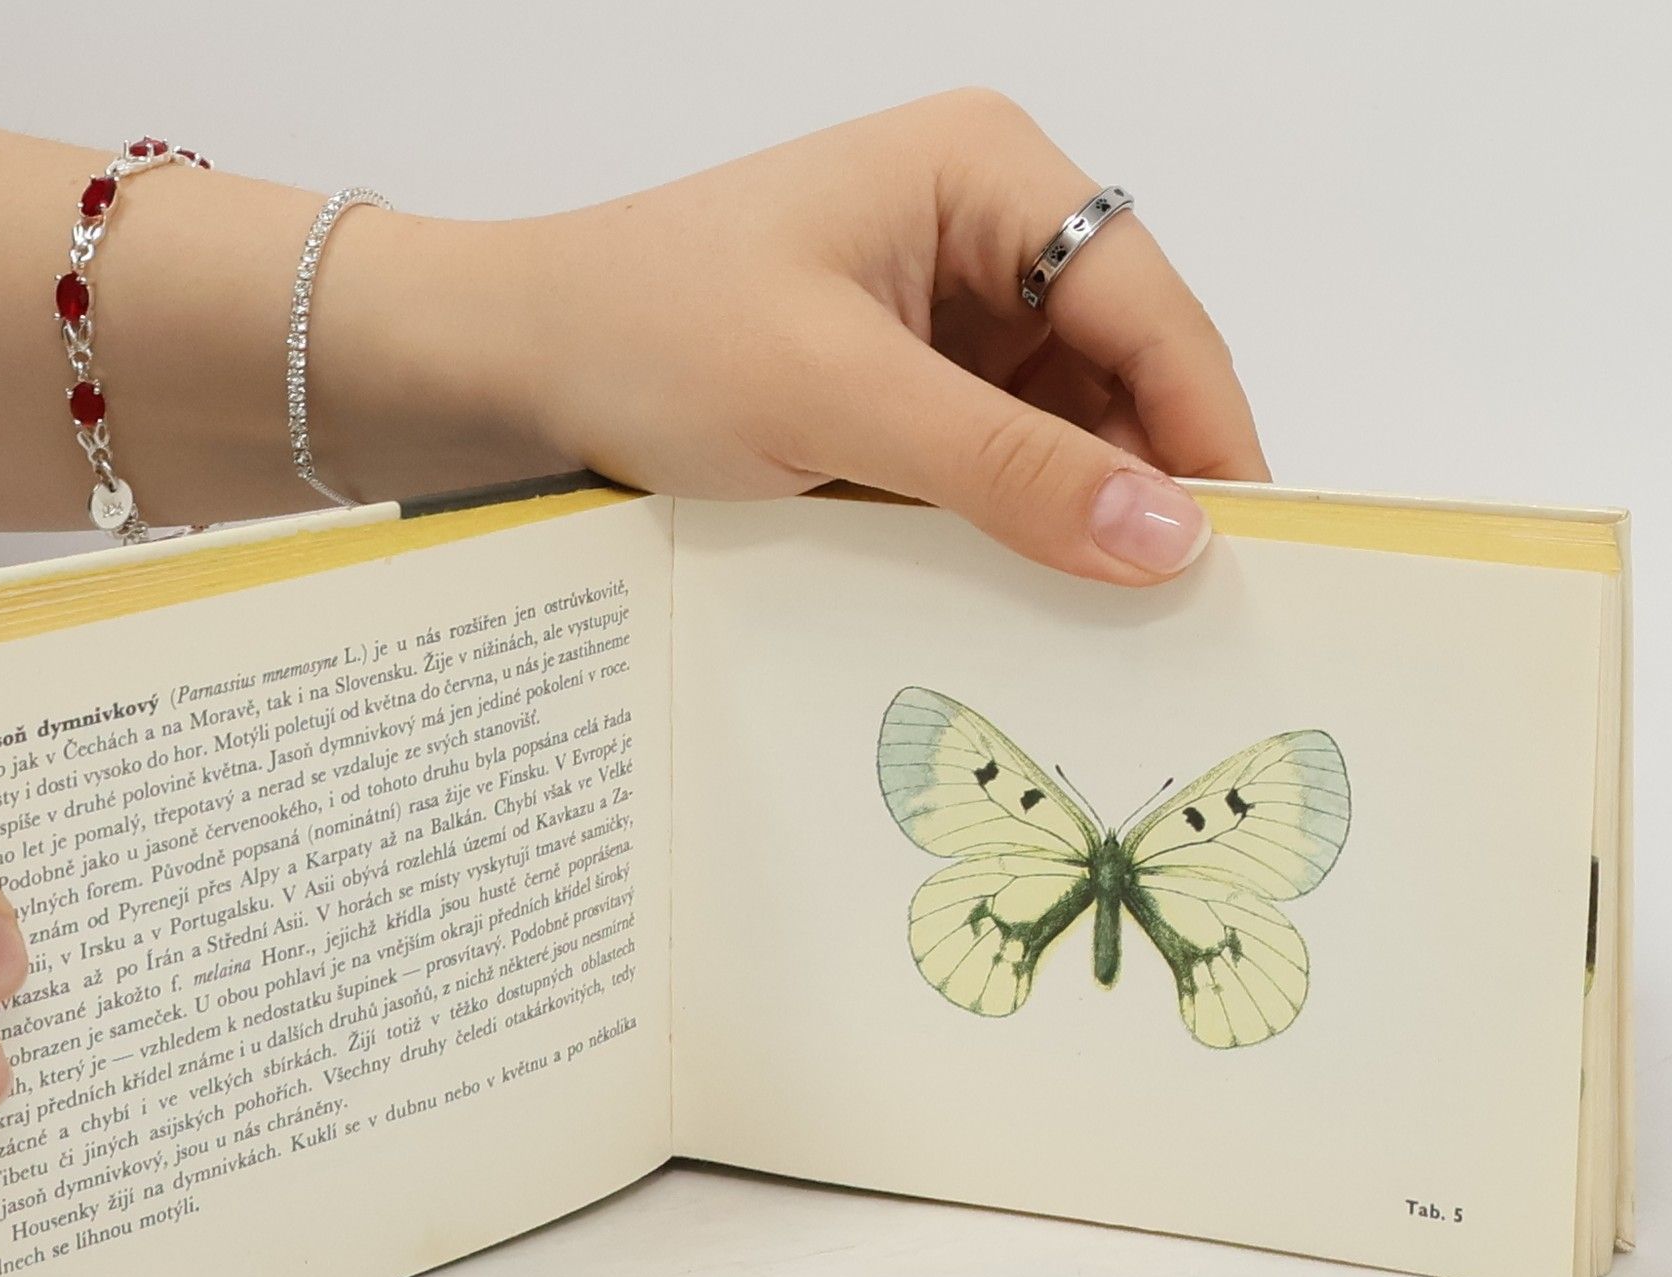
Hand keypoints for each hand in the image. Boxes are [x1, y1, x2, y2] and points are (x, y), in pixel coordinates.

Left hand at [503, 90, 1267, 583]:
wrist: (506, 366)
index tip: (1244, 555)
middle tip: (1174, 622)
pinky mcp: (897, 393)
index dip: (1206, 430)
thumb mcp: (836, 398)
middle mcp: (981, 235)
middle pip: (1118, 373)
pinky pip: (989, 466)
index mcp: (986, 173)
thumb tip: (1170, 539)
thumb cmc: (648, 333)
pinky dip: (1003, 531)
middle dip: (1140, 486)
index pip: (1149, 306)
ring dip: (1069, 521)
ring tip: (1095, 630)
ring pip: (1059, 431)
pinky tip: (1011, 602)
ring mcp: (939, 318)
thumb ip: (1007, 466)